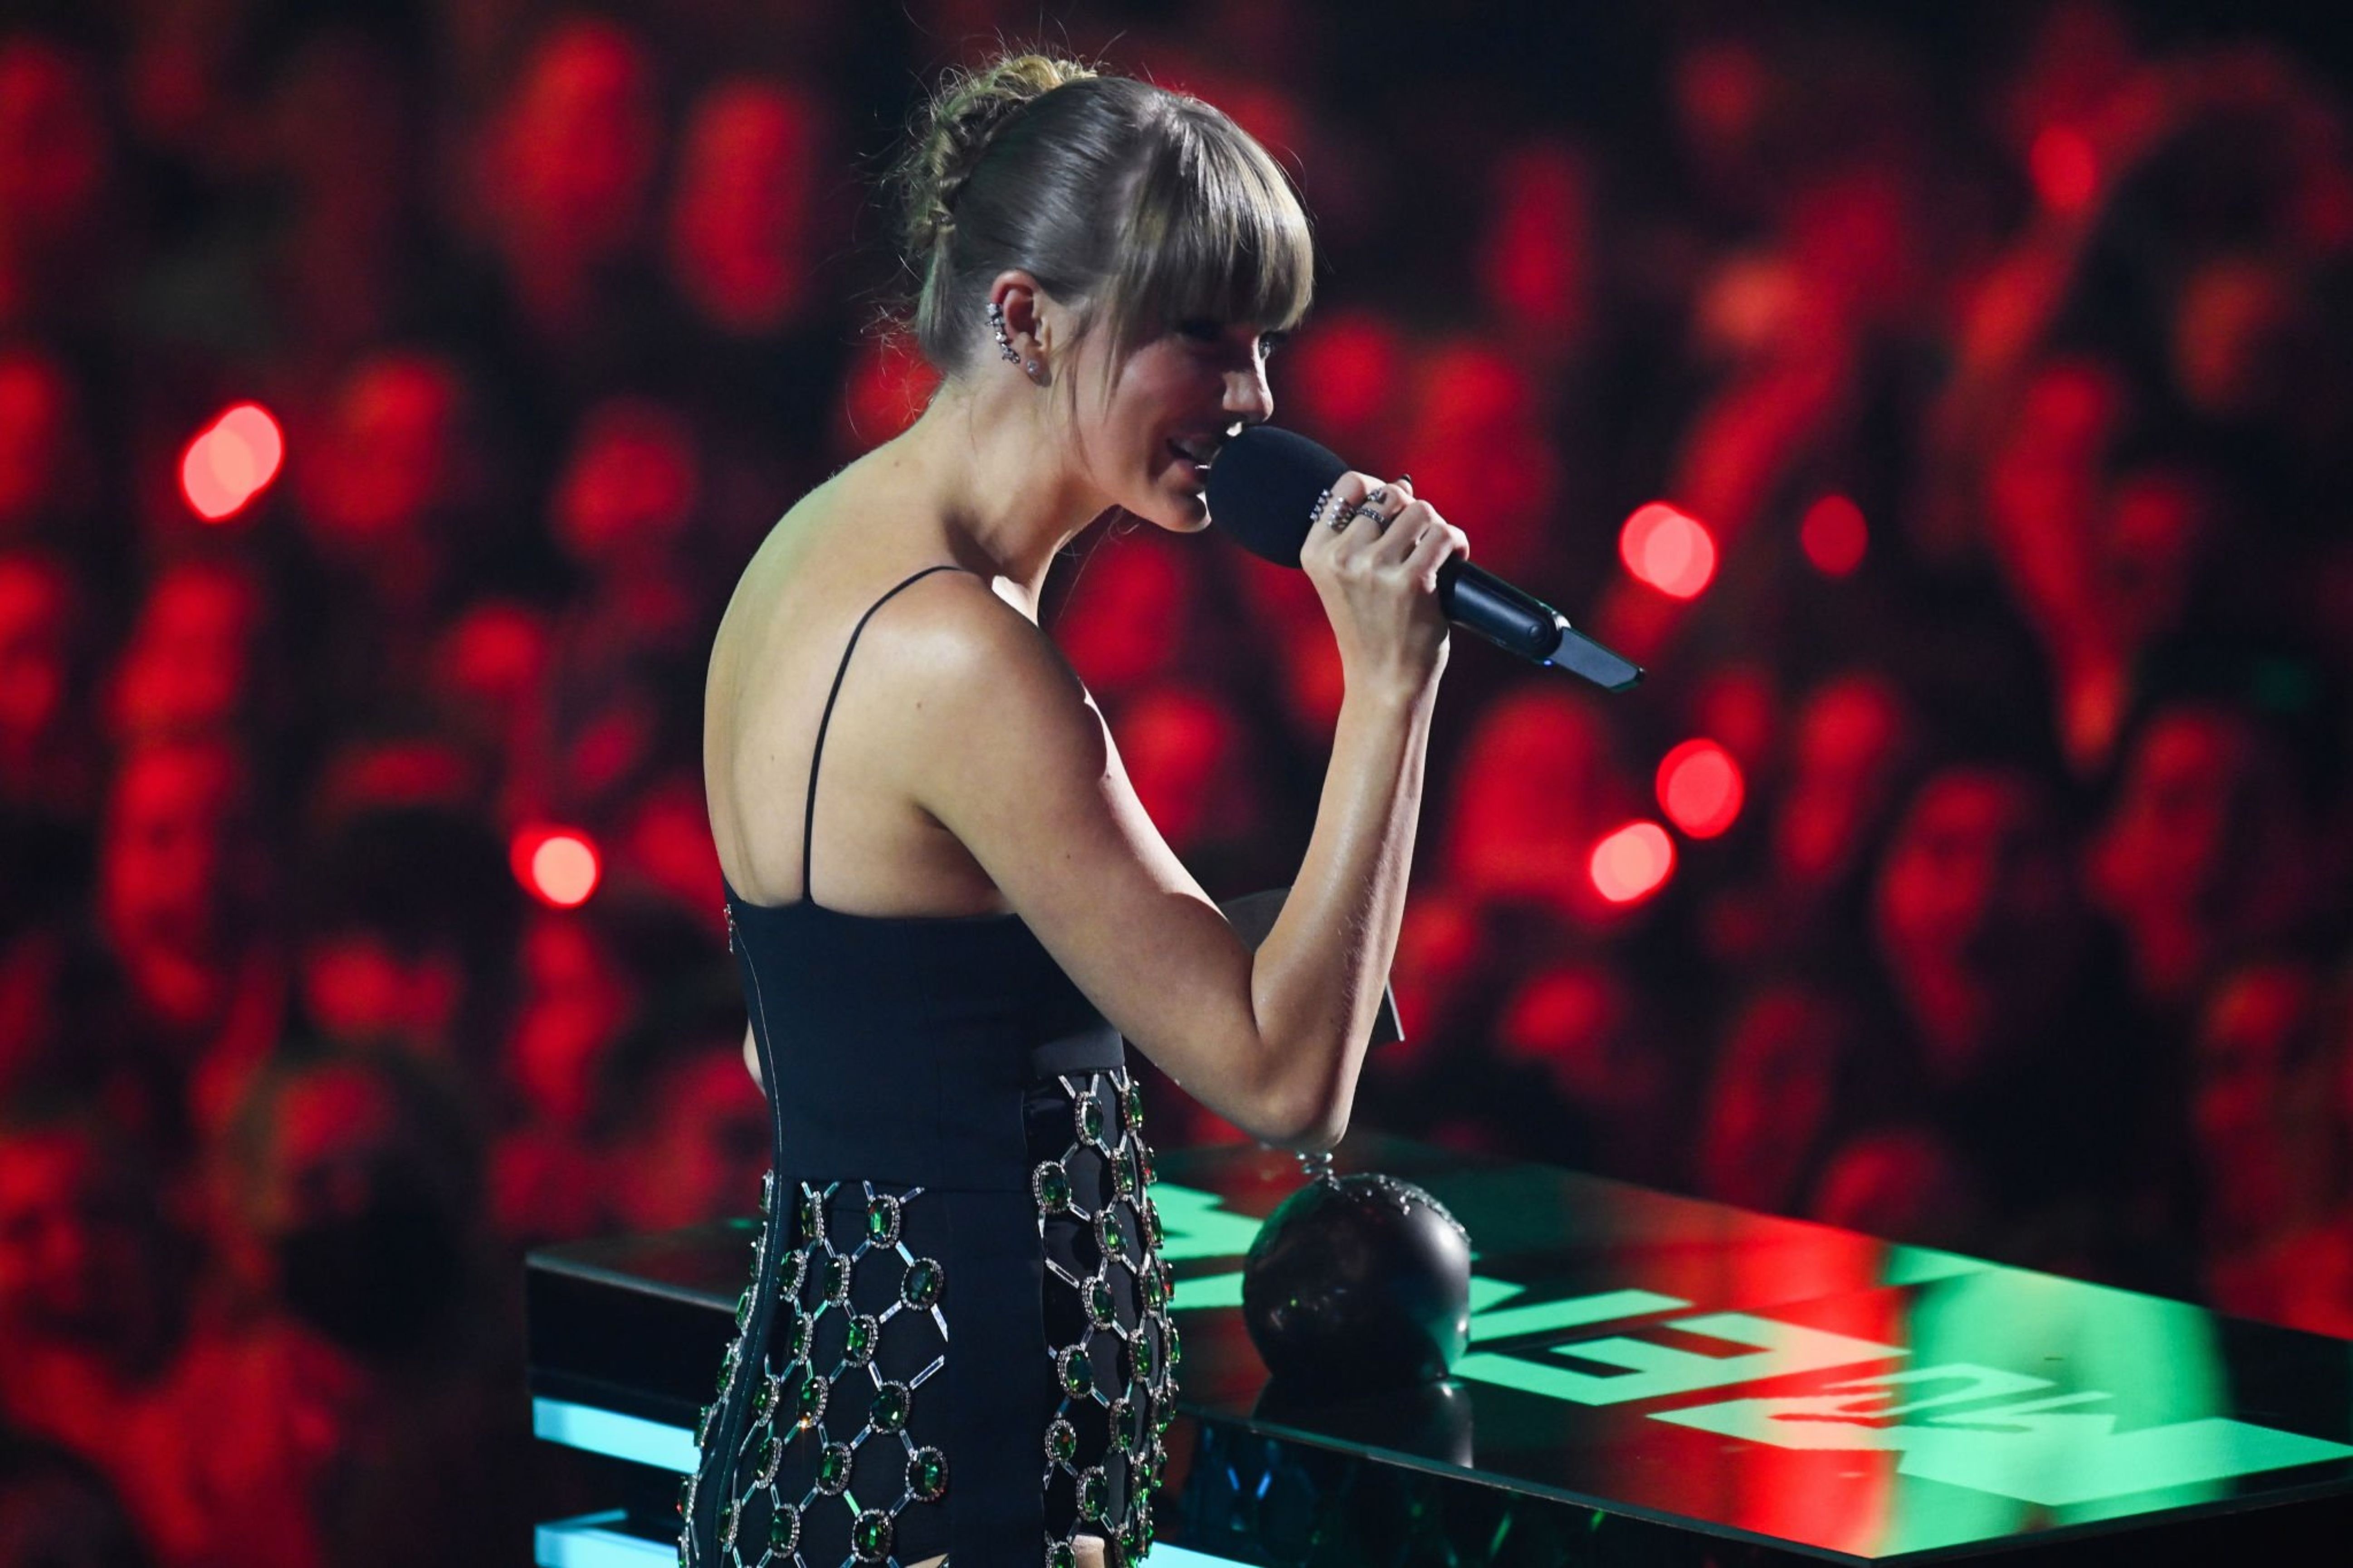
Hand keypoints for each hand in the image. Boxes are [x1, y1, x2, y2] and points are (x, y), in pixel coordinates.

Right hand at [1296, 472, 1469, 703]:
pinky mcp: (1412, 582)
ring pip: (1421, 511)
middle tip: (1419, 541)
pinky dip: (1457, 544)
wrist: (1383, 683)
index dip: (1377, 488)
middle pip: (1391, 496)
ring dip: (1436, 528)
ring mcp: (1375, 569)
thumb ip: (1360, 536)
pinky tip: (1455, 560)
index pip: (1348, 486)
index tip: (1391, 510)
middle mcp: (1341, 558)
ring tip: (1437, 553)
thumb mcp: (1345, 580)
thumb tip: (1401, 484)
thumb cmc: (1370, 630)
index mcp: (1316, 553)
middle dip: (1411, 512)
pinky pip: (1445, 535)